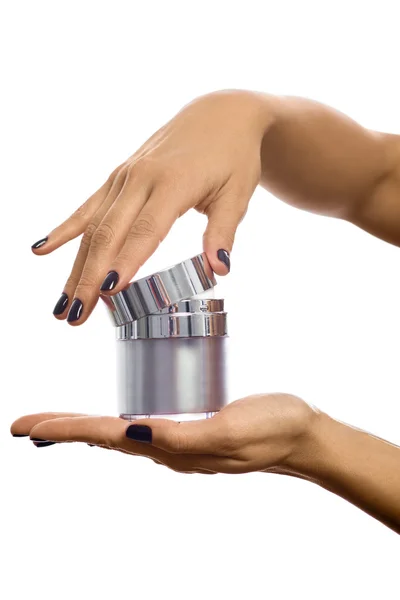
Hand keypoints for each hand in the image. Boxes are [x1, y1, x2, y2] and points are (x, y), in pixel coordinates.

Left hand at [10, 394, 316, 473]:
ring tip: (55, 425)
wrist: (302, 437)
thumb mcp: (230, 430)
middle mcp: (168, 446)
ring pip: (118, 432)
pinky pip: (142, 426)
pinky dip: (115, 423)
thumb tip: (135, 435)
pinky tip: (114, 420)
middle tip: (24, 425)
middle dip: (62, 429)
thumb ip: (183, 436)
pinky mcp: (192, 427)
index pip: (106, 435)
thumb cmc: (272, 429)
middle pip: (103, 436)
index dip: (65, 428)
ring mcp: (180, 438)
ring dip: (83, 428)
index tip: (27, 426)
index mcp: (172, 446)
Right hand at [32, 90, 271, 325]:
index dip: (126, 261)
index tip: (108, 292)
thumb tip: (220, 269)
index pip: (145, 230)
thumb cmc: (233, 155)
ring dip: (75, 266)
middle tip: (75, 315)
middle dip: (90, 277)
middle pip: (109, 232)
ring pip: (92, 225)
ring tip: (62, 303)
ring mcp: (125, 175)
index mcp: (173, 182)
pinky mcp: (119, 176)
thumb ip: (223, 232)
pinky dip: (65, 230)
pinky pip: (87, 206)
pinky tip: (42, 250)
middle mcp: (141, 177)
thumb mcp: (237, 193)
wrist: (220, 114)